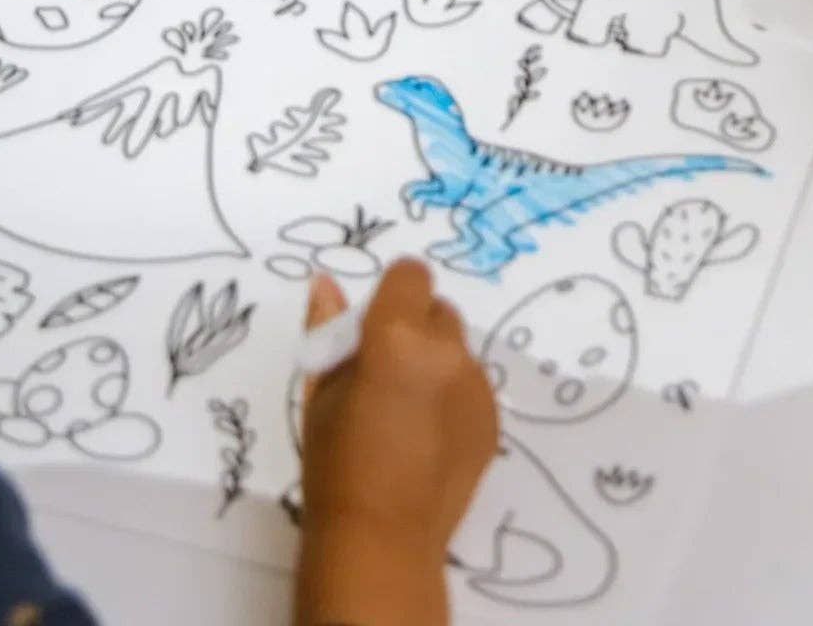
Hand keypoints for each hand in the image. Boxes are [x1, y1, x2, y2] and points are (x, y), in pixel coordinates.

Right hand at [294, 261, 496, 625]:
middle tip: (388, 375)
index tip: (376, 327)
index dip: (393, 294)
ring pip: (458, 350)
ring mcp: (476, 385)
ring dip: (437, 363)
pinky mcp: (493, 418)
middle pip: (437, 311)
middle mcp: (445, 350)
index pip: (411, 274)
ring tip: (408, 415)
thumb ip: (328, 329)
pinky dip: (454, 398)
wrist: (381, 538)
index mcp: (396, 335)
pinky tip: (429, 439)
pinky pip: (472, 387)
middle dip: (415, 329)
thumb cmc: (336, 465)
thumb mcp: (320, 393)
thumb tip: (325, 282)